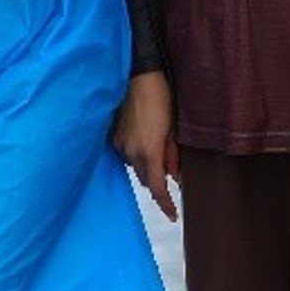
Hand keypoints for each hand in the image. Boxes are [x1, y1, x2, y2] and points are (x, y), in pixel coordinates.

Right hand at [112, 71, 180, 219]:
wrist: (138, 76)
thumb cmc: (161, 97)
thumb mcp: (173, 128)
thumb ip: (173, 155)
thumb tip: (176, 177)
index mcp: (150, 151)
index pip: (157, 188)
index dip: (165, 204)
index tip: (173, 214)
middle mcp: (132, 152)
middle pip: (146, 180)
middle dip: (157, 180)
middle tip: (169, 168)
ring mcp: (120, 144)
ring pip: (135, 167)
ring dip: (146, 165)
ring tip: (155, 145)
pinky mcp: (113, 137)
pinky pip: (125, 154)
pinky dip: (135, 153)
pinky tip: (142, 137)